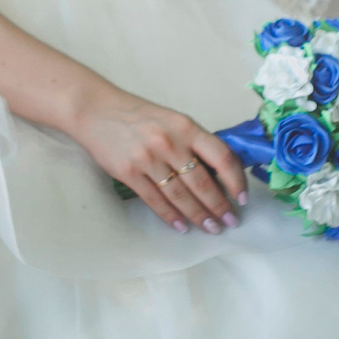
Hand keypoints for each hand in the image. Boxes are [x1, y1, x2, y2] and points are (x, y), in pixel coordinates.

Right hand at [68, 89, 245, 234]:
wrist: (97, 111)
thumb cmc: (139, 117)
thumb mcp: (173, 121)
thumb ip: (194, 143)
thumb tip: (219, 175)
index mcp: (186, 127)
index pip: (221, 156)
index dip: (235, 180)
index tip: (241, 198)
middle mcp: (169, 142)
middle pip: (202, 182)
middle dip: (218, 206)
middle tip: (229, 221)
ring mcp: (148, 159)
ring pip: (180, 195)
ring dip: (198, 215)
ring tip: (210, 227)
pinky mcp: (129, 173)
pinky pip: (155, 200)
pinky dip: (170, 216)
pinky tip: (181, 226)